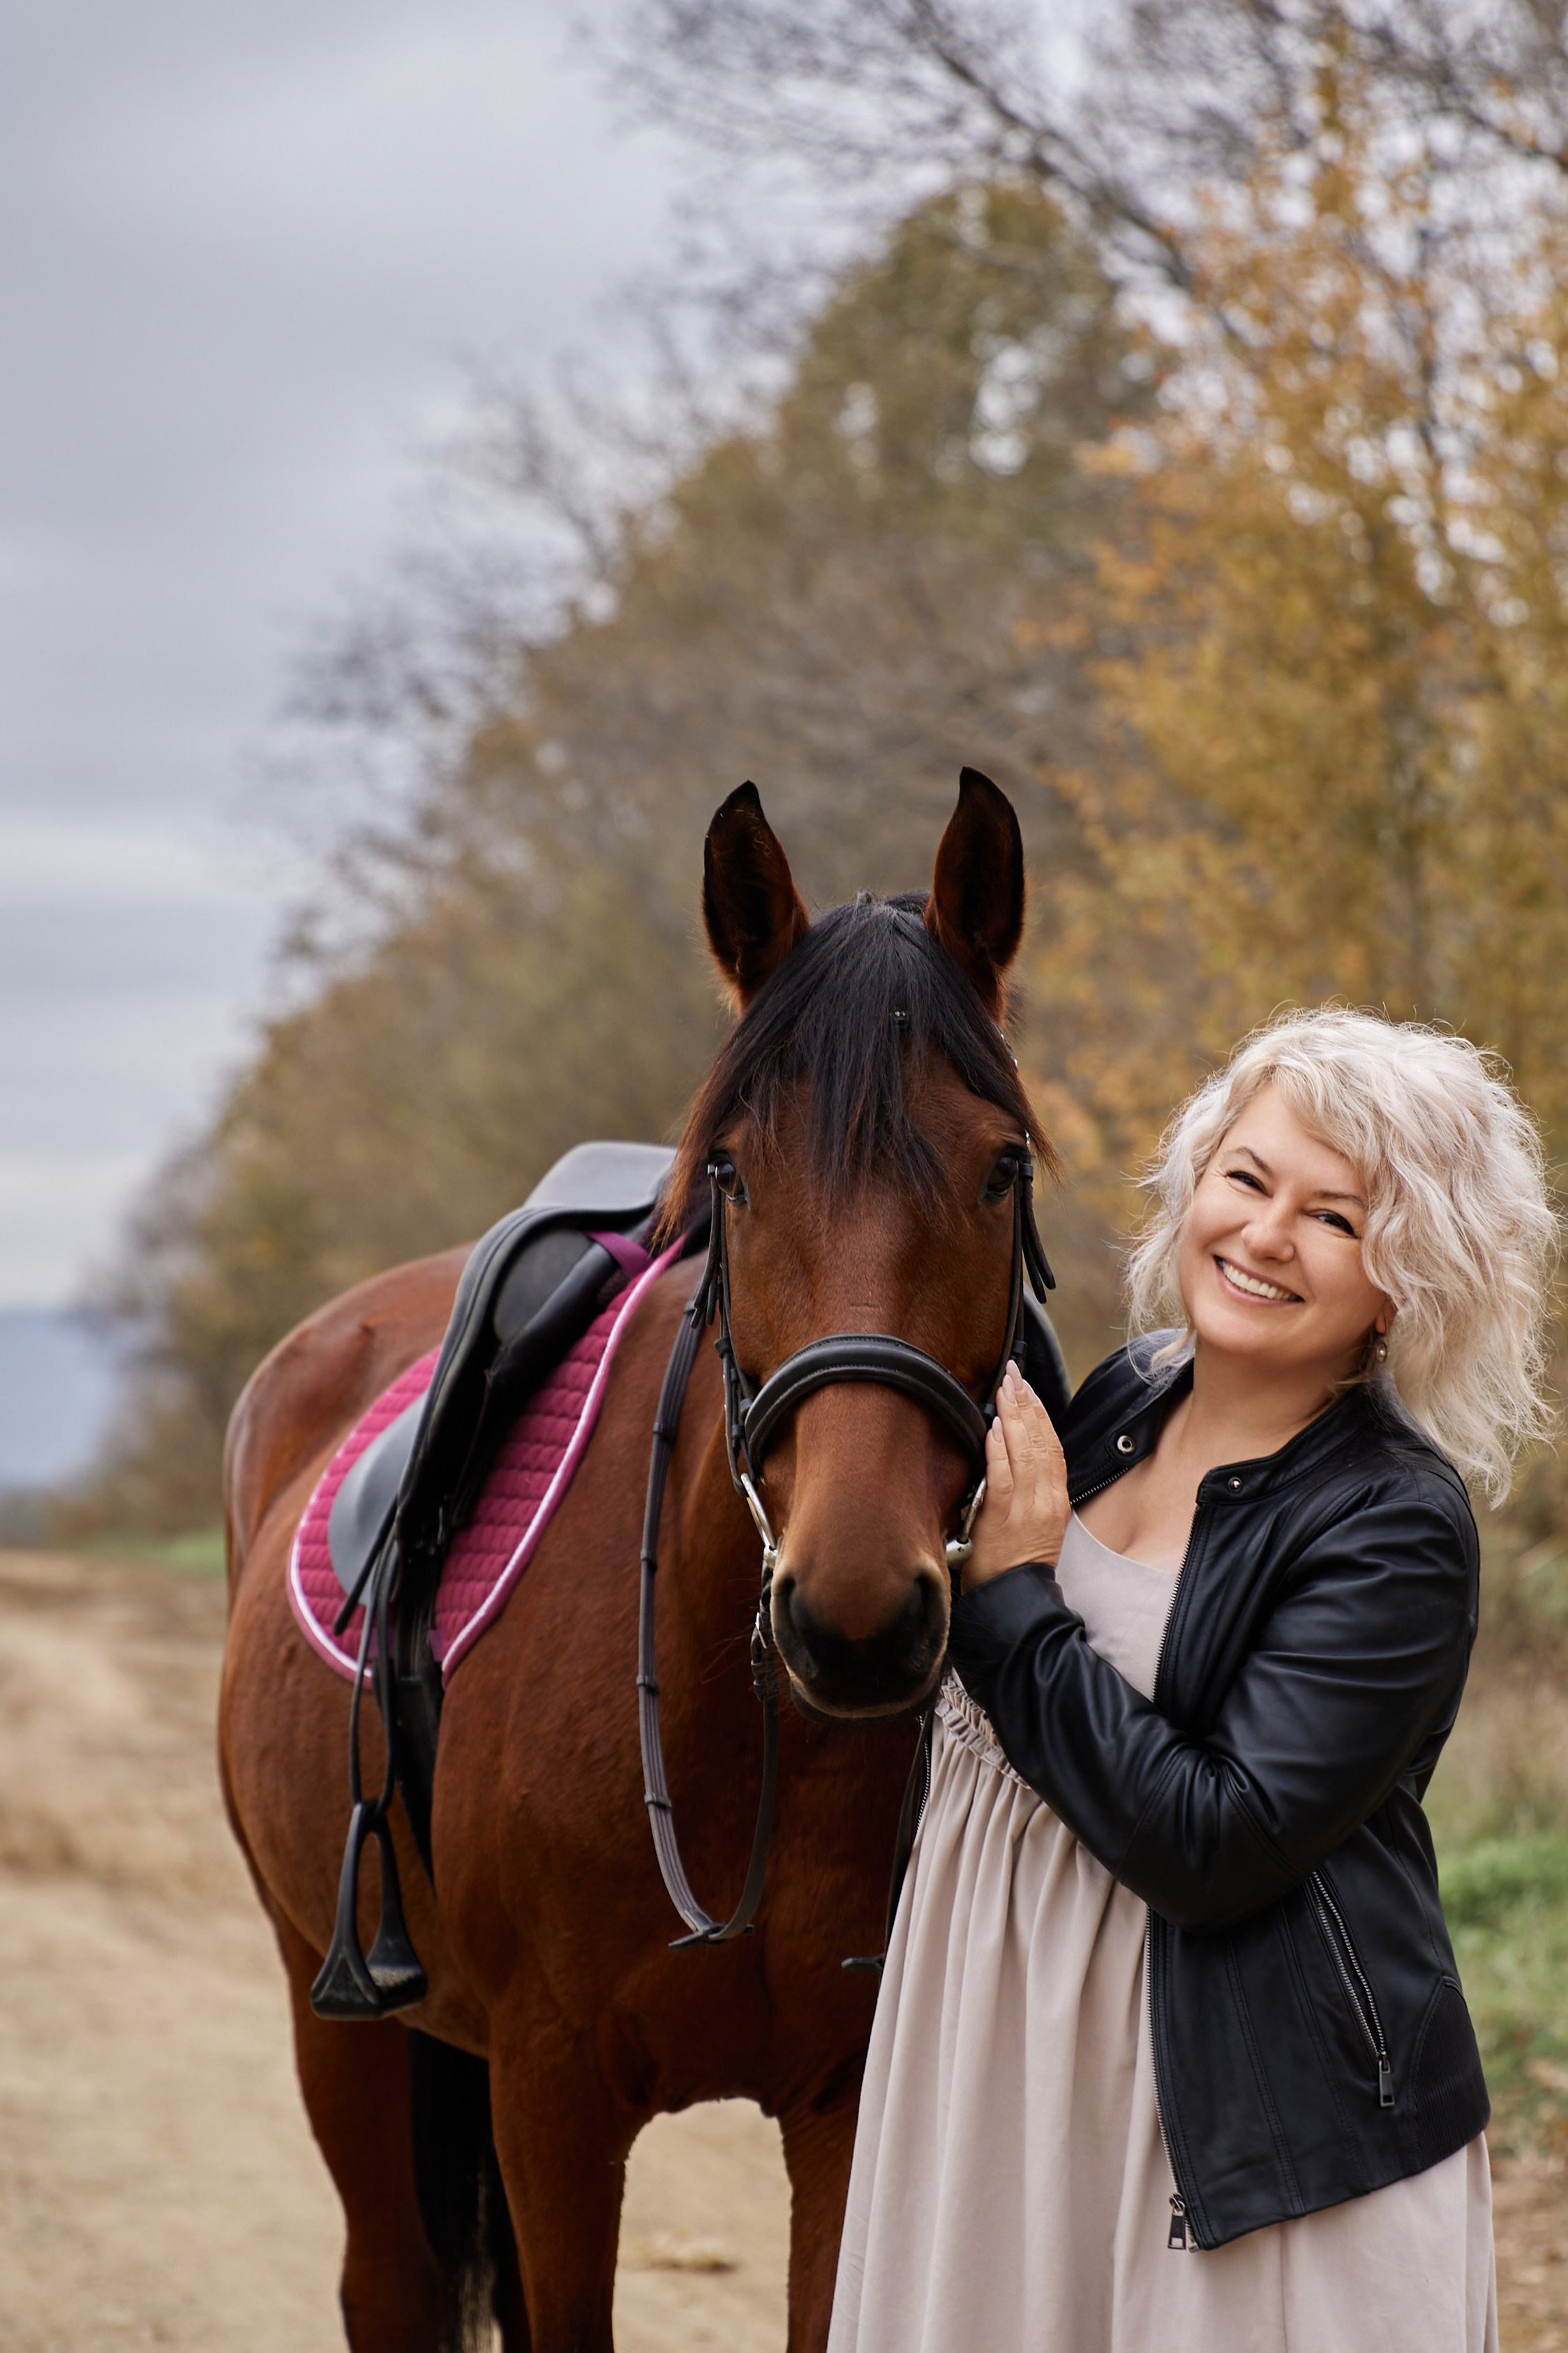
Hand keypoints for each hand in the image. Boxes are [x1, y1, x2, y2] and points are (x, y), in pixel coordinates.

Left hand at [964, 1362, 1069, 1590]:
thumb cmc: (1019, 1563)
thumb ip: (1032, 1489)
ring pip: (1024, 1453)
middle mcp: (1047, 1501)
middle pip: (1041, 1442)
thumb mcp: (1037, 1523)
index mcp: (1056, 1500)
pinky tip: (993, 1426)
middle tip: (1013, 1374)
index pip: (1053, 1447)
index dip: (1041, 1415)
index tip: (1029, 1389)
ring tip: (1005, 1388)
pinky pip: (1003, 1476)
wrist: (1014, 1599)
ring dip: (1013, 1416)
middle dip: (1027, 1404)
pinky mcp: (1003, 1518)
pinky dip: (998, 1449)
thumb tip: (1014, 1452)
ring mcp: (1027, 1509)